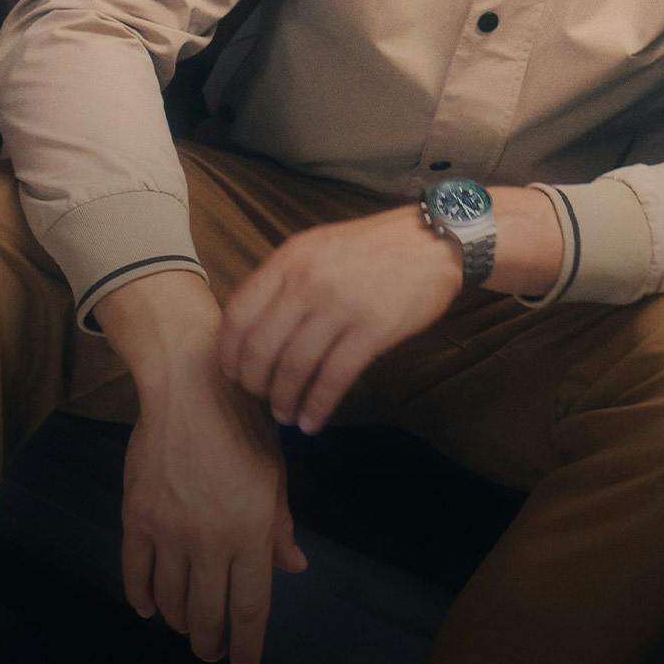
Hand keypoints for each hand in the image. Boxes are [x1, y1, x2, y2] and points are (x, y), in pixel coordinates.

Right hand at [94, 274, 304, 663]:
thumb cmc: (246, 425)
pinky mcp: (136, 517)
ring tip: (186, 627)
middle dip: (210, 643)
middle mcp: (209, 541)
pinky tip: (149, 607)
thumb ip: (280, 528)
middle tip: (213, 651)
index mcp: (251, 533)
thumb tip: (293, 568)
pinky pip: (135, 572)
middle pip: (206, 615)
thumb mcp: (276, 476)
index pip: (250, 610)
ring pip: (169, 599)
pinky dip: (142, 596)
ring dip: (178, 621)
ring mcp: (168, 531)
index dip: (248, 647)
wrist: (190, 385)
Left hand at [218, 207, 470, 433]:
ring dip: (284, 399)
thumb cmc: (373, 248)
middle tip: (259, 398)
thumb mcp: (318, 248)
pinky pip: (333, 379)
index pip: (239, 313)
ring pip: (294, 368)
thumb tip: (254, 329)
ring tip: (284, 414)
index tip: (232, 372)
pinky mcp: (372, 331)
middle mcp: (308, 283)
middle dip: (255, 382)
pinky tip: (312, 421)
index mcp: (290, 260)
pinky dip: (318, 406)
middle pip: (262, 347)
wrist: (433, 242)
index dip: (229, 351)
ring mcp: (340, 307)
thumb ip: (285, 280)